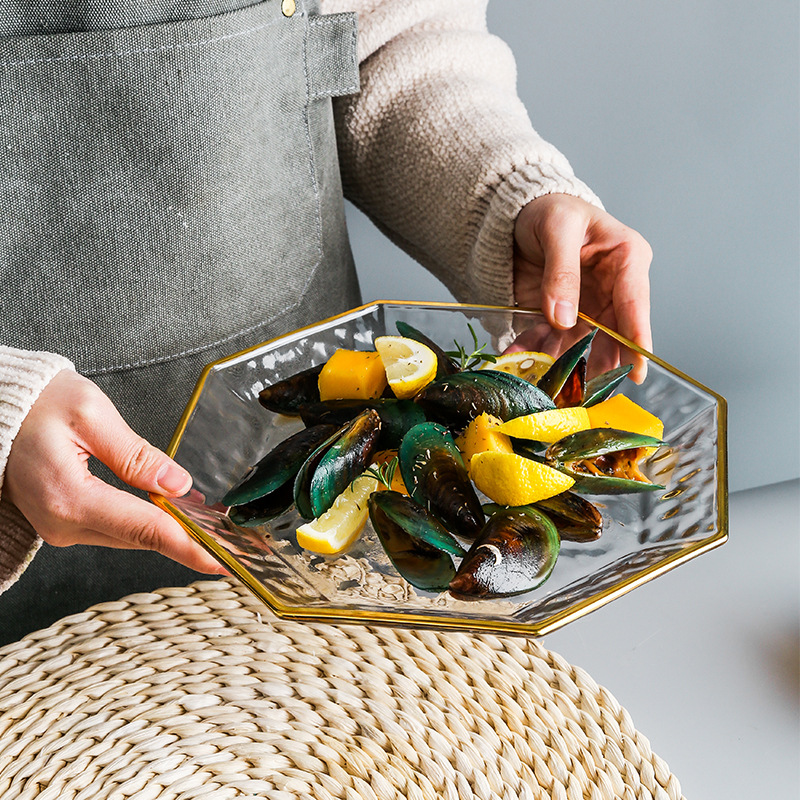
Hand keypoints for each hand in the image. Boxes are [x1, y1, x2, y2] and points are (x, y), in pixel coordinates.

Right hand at [3, 370, 225, 573]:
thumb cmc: (35, 404)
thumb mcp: (91, 414)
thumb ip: (136, 453)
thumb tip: (177, 482)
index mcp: (71, 498)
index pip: (146, 529)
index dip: (190, 546)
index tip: (223, 560)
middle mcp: (63, 523)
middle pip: (141, 539)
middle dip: (189, 542)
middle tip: (233, 546)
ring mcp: (60, 526)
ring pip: (129, 537)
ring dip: (170, 534)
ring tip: (212, 531)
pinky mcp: (63, 520)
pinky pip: (114, 529)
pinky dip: (146, 525)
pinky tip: (173, 519)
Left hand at [512, 193, 652, 381]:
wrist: (517, 214)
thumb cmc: (549, 208)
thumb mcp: (557, 228)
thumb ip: (562, 271)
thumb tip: (564, 318)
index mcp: (625, 258)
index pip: (635, 303)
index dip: (636, 337)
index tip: (638, 369)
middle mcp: (612, 288)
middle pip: (613, 333)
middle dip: (602, 363)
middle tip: (594, 391)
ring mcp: (587, 306)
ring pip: (582, 344)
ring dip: (564, 364)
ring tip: (550, 383)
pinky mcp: (561, 317)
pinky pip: (551, 341)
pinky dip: (535, 353)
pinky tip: (520, 361)